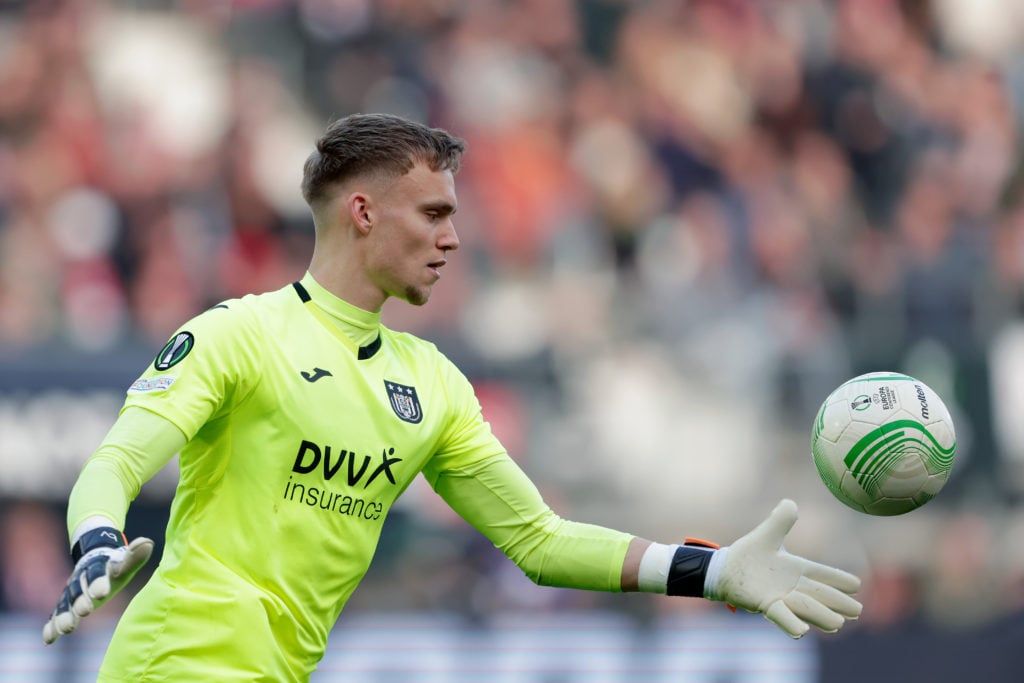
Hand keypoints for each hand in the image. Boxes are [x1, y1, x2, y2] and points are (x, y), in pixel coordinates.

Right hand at [43, 529, 152, 644]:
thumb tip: (148, 543)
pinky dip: (52, 627)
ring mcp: (71, 592)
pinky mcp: (65, 604)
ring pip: (65, 604)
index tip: (102, 592)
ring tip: (67, 628)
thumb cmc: (114, 565)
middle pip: (78, 590)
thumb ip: (135, 557)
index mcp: (96, 567)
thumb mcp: (124, 562)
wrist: (93, 558)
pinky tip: (49, 639)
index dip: (98, 582)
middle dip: (81, 601)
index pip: (97, 573)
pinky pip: (57, 615)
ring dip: (65, 616)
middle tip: (85, 611)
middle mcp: (80, 579)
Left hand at [709, 499, 861, 637]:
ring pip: (805, 607)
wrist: (724, 569)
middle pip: (820, 594)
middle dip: (838, 602)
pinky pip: (780, 616)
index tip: (857, 585)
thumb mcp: (767, 535)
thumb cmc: (749, 555)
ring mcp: (780, 597)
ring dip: (821, 616)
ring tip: (837, 624)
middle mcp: (792, 586)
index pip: (822, 573)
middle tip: (856, 611)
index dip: (838, 579)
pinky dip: (791, 623)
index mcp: (796, 568)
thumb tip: (790, 502)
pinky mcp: (765, 605)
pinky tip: (802, 631)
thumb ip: (780, 520)